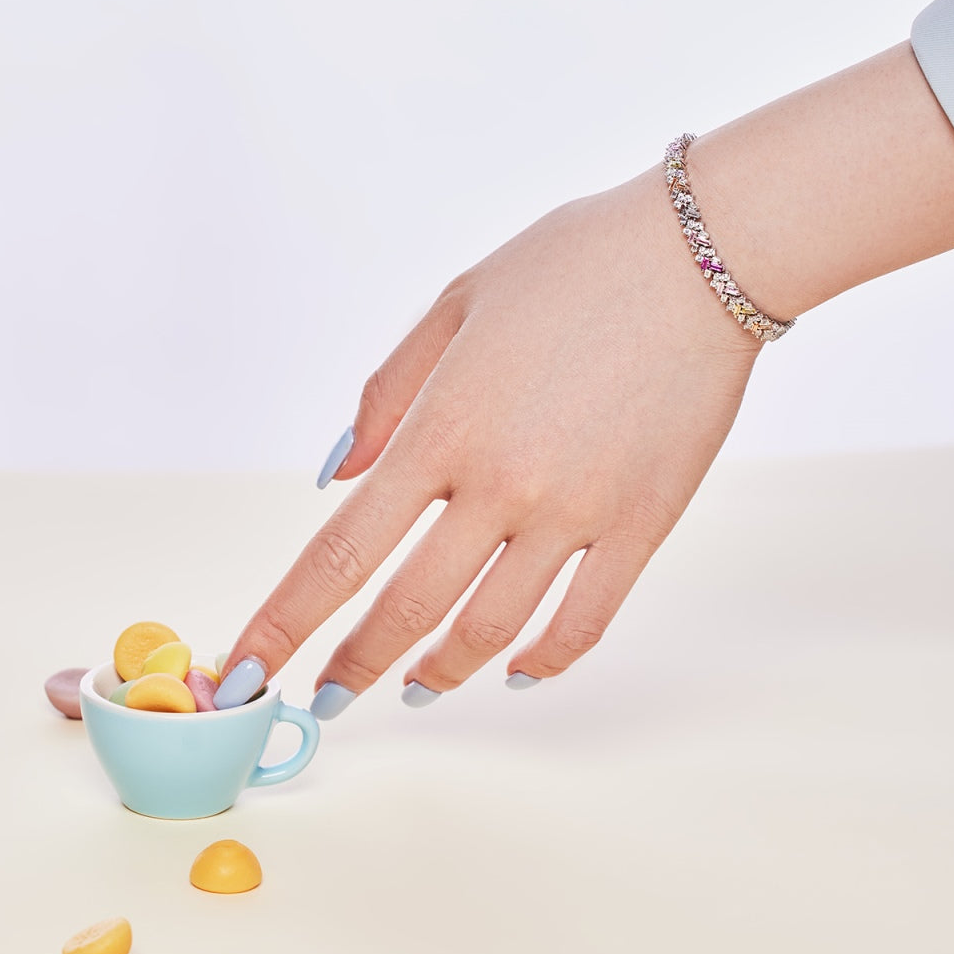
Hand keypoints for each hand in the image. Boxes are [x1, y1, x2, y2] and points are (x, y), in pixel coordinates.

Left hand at [217, 169, 760, 712]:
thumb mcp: (456, 306)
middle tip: (327, 700)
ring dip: (441, 672)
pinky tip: (516, 670)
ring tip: (416, 686)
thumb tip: (338, 476)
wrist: (704, 254)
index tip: (250, 669)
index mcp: (442, 426)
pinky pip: (585, 622)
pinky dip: (544, 662)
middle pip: (406, 609)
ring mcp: (576, 513)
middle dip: (354, 667)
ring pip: (492, 631)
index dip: (287, 622)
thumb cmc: (571, 266)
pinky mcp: (643, 526)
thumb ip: (387, 394)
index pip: (341, 551)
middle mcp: (501, 483)